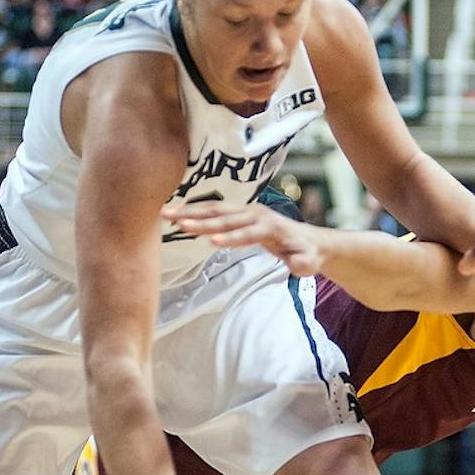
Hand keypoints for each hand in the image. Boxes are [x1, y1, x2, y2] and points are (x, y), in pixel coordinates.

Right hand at [162, 201, 327, 275]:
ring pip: (215, 209)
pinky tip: (174, 214)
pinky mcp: (239, 211)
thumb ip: (304, 264)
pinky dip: (194, 210)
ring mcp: (246, 210)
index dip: (231, 238)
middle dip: (201, 221)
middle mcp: (256, 214)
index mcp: (271, 227)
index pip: (248, 233)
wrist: (308, 240)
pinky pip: (213, 209)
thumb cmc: (307, 254)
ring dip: (190, 211)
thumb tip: (298, 264)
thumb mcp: (309, 263)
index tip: (211, 243)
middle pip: (225, 217)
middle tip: (177, 223)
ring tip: (165, 214)